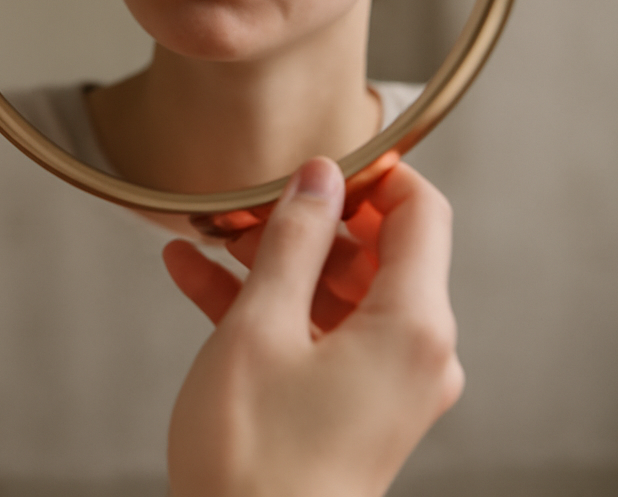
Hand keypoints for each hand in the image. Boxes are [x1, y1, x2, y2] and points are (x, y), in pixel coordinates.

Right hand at [162, 158, 462, 496]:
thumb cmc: (255, 458)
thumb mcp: (261, 326)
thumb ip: (295, 240)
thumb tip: (319, 177)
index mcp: (414, 326)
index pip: (421, 213)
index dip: (370, 174)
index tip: (312, 160)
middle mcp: (417, 354)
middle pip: (376, 252)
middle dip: (308, 219)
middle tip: (243, 203)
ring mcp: (388, 386)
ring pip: (337, 293)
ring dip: (275, 260)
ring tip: (207, 236)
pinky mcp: (354, 410)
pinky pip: (318, 335)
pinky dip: (269, 306)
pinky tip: (196, 277)